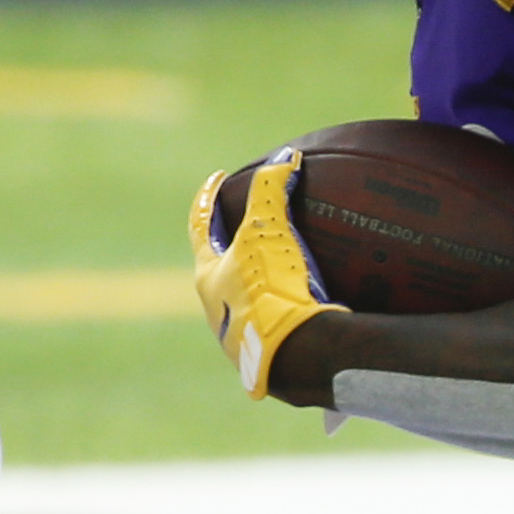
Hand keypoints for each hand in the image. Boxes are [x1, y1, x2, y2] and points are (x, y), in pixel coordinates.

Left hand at [189, 149, 344, 399]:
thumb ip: (271, 191)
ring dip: (261, 280)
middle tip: (252, 224)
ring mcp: (243, 336)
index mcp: (209, 277)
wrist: (294, 354)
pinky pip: (279, 321)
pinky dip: (290, 305)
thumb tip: (285, 159)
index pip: (201, 227)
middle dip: (234, 244)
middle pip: (220, 267)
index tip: (217, 178)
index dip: (209, 199)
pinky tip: (311, 303)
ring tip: (287, 264)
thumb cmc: (271, 289)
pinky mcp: (271, 355)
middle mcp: (218, 309)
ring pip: (247, 299)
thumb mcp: (268, 232)